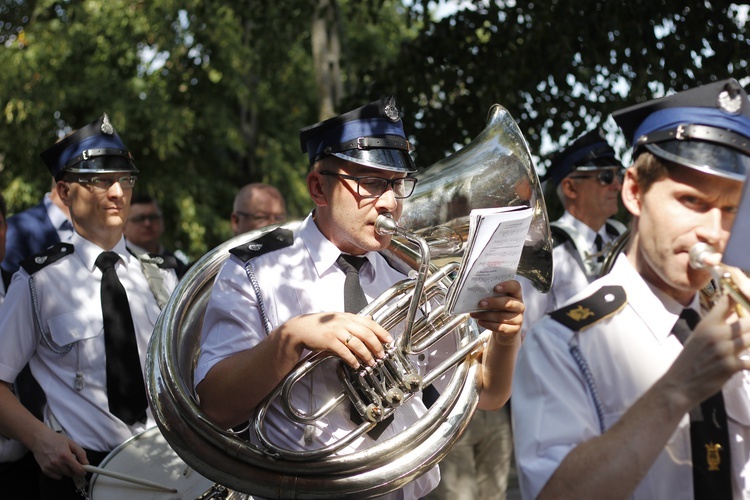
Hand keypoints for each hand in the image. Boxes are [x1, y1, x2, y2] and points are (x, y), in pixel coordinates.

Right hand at [30, 427, 87, 479]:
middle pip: (71, 473)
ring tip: (65, 462)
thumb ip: (80, 453)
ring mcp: (50, 467)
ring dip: (67, 471)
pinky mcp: (45, 470)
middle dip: (74, 470)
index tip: (84, 471)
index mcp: (65, 455)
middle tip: (73, 463)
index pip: (77, 469)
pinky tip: (59, 466)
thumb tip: (86, 463)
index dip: (82, 471)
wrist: (39, 439)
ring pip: (64, 475)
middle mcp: (57, 463)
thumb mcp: (71, 443)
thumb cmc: (56, 440)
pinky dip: (59, 473)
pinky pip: (56, 477)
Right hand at [280, 312, 393, 368]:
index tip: (389, 341)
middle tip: (382, 354)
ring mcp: (336, 331)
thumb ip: (353, 321)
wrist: (300, 329)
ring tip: (371, 362)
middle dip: (377, 346)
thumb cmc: (320, 325)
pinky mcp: (329, 341)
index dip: (382, 332)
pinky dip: (353, 360)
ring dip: (367, 355)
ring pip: (358, 344)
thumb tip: (370, 322)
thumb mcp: (338, 319)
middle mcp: (343, 322)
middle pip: (367, 334)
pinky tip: (356, 364)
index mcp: (348, 316)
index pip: (370, 323)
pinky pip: (345, 352)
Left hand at [470, 279, 524, 343]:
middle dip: (493, 303)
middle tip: (480, 303)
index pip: (515, 286)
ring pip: (502, 317)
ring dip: (486, 315)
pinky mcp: (515, 330)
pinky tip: (480, 322)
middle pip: (508, 302)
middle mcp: (520, 306)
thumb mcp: (496, 300)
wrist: (503, 328)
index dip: (507, 286)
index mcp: (516, 294)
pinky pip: (501, 327)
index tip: (495, 288)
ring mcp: (519, 318)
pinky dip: (488, 325)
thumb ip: (490, 295)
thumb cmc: (498, 309)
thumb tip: (475, 294)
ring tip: (474, 314)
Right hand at [665, 294, 749, 409]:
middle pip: (748, 321)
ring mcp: (725, 349)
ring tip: (746, 346)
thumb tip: (736, 316)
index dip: (740, 299)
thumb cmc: (689, 361)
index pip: (727, 302)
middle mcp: (716, 333)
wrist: (679, 384)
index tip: (745, 303)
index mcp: (706, 324)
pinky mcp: (731, 366)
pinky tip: (747, 364)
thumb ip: (716, 326)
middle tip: (748, 332)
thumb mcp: (698, 338)